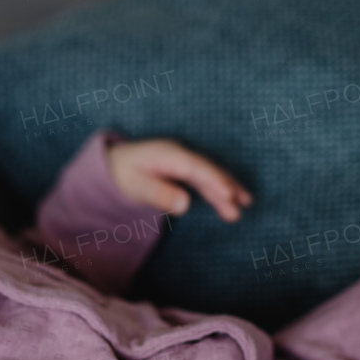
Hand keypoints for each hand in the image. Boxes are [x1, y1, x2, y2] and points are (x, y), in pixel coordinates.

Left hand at [105, 137, 252, 222]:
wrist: (114, 164)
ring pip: (209, 175)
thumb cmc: (122, 174)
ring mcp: (183, 161)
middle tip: (243, 204)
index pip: (195, 167)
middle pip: (207, 170)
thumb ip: (159, 194)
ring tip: (245, 204)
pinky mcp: (185, 169)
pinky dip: (218, 189)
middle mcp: (180, 154)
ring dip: (226, 189)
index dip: (213, 180)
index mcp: (168, 154)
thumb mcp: (135, 186)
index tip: (228, 194)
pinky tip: (230, 200)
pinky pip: (204, 179)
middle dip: (226, 187)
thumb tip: (185, 205)